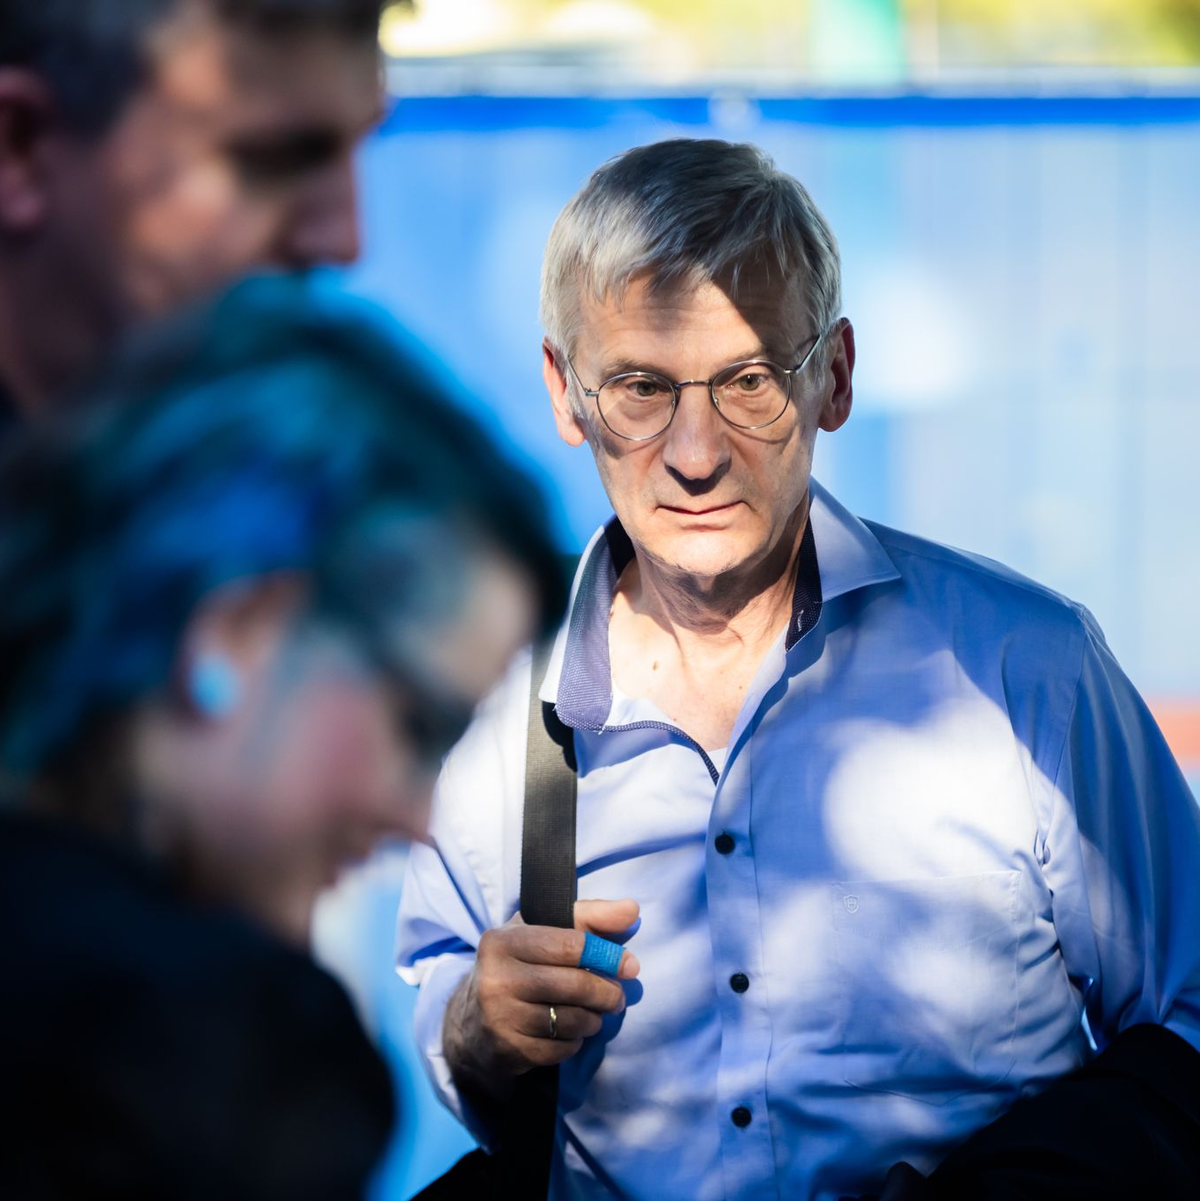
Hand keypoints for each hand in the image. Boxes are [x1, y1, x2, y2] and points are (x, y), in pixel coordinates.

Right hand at [444, 899, 639, 1094]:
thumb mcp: (543, 931)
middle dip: (607, 993)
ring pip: (571, 1020)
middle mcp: (496, 978)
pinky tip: (570, 1031)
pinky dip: (575, 1041)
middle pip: (574, 985)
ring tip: (594, 1013)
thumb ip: (589, 916)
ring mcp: (499, 1017)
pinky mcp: (508, 1050)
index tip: (629, 964)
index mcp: (503, 940)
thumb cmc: (520, 965)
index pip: (569, 944)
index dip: (607, 954)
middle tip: (617, 997)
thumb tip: (631, 909)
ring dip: (593, 1019)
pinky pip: (561, 1048)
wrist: (474, 1019)